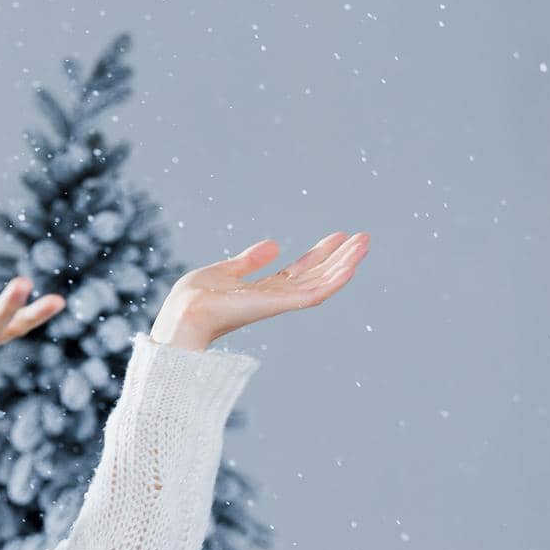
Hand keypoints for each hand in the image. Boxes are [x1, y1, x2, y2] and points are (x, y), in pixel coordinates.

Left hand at [151, 231, 371, 348]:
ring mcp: (279, 302)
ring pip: (322, 283)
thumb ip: (249, 261)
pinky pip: (314, 294)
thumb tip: (274, 245)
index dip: (319, 254)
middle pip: (316, 276)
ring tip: (364, 244)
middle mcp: (276, 297)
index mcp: (263, 290)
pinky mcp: (279, 304)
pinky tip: (350, 266)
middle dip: (340, 258)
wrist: (185, 313)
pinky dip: (333, 281)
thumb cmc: (195, 298)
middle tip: (362, 238)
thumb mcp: (226, 271)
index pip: (299, 271)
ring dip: (344, 264)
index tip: (338, 236)